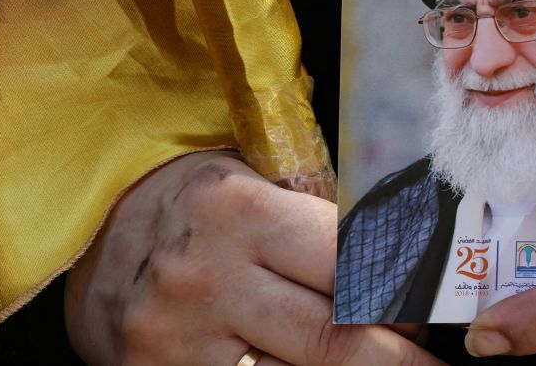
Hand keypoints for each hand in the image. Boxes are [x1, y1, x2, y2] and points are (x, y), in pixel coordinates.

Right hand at [65, 151, 440, 365]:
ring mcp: (179, 336)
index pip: (352, 264)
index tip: (437, 314)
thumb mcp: (257, 188)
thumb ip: (323, 228)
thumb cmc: (200, 208)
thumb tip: (410, 275)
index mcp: (241, 209)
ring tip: (383, 365)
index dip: (405, 297)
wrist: (98, 234)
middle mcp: (207, 275)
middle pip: (334, 338)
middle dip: (398, 360)